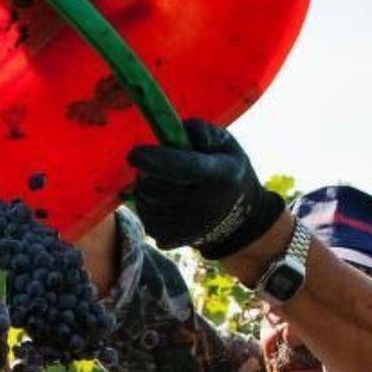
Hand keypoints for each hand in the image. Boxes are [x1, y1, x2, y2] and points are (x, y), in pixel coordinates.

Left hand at [125, 118, 283, 259]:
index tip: (134, 154)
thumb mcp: (225, 144)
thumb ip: (200, 130)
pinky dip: (150, 208)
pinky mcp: (172, 240)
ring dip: (147, 190)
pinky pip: (146, 219)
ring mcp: (187, 227)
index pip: (184, 168)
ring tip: (164, 184)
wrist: (237, 219)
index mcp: (221, 175)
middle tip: (156, 166)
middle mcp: (205, 205)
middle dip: (147, 173)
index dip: (155, 161)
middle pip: (155, 187)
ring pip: (145, 204)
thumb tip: (175, 134)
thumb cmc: (226, 170)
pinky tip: (166, 203)